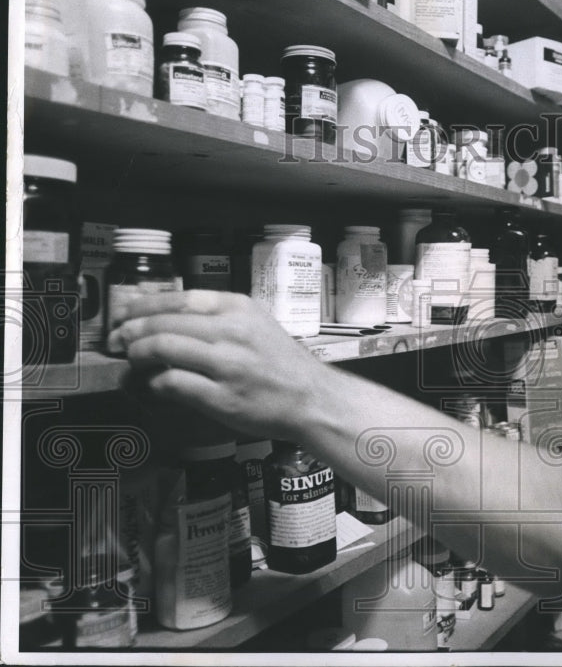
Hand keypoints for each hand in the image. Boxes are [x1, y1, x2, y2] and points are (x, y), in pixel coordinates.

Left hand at [108, 290, 330, 442]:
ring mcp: (228, 365)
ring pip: (163, 348)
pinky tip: (153, 384)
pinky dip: (154, 382)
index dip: (142, 305)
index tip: (123, 313)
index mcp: (239, 308)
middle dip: (130, 331)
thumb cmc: (281, 362)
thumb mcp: (255, 323)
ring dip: (137, 354)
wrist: (311, 398)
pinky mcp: (222, 397)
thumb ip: (217, 316)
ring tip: (133, 360)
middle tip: (117, 340)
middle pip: (164, 322)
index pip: (178, 298)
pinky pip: (172, 383)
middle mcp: (233, 332)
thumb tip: (164, 316)